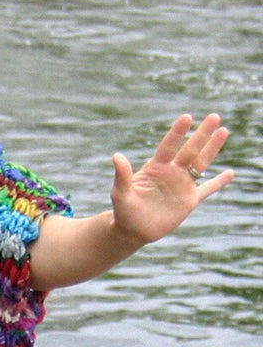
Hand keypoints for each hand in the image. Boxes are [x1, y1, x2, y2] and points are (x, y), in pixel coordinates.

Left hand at [110, 113, 234, 245]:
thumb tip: (116, 156)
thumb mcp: (120, 193)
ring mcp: (182, 185)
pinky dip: (219, 182)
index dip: (178, 133)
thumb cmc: (123, 210)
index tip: (187, 117)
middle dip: (202, 134)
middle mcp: (171, 172)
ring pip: (201, 163)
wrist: (132, 230)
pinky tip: (231, 173)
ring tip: (224, 131)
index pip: (168, 146)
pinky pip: (207, 189)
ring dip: (212, 148)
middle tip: (214, 116)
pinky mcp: (189, 201)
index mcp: (155, 168)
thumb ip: (122, 175)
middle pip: (190, 150)